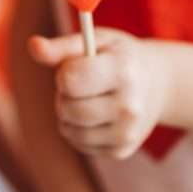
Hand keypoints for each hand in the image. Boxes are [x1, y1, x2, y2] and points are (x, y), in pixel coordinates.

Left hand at [29, 28, 168, 158]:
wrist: (159, 83)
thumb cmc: (118, 56)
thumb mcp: (95, 41)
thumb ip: (61, 46)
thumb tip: (33, 46)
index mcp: (123, 71)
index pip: (70, 80)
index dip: (65, 72)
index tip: (76, 67)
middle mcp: (129, 106)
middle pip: (68, 109)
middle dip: (64, 95)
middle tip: (81, 84)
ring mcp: (127, 132)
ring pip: (69, 130)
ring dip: (67, 113)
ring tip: (86, 98)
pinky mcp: (121, 150)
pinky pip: (79, 143)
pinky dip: (77, 129)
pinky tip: (95, 114)